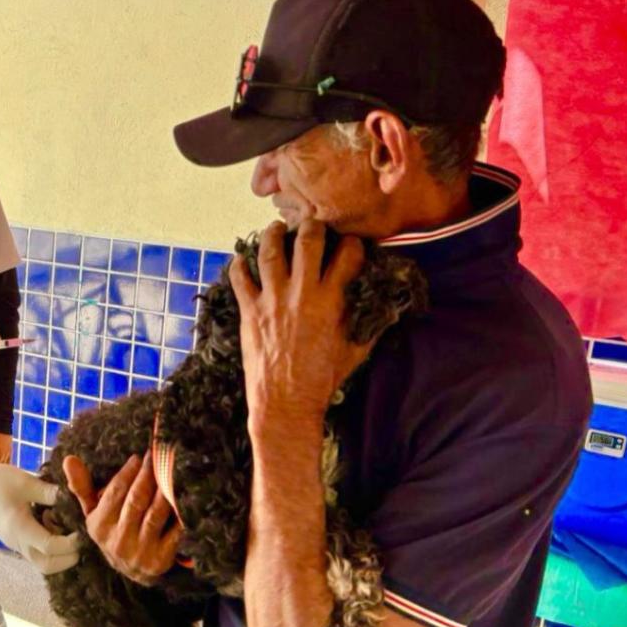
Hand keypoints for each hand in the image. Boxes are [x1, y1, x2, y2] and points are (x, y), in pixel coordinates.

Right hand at [0, 462, 79, 573]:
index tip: (82, 526)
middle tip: (80, 536)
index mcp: (20, 529)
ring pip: (44, 563)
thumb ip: (50, 492)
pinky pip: (39, 554)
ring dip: (61, 554)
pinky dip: (52, 548)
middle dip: (69, 557)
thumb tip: (75, 496)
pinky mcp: (18, 542)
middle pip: (48, 565)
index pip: (51, 547)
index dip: (71, 541)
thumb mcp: (25, 481)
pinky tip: (56, 526)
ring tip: (67, 530)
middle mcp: (19, 543)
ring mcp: (17, 545)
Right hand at [63, 454, 180, 584]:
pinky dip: (179, 514)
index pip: (115, 492)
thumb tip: (69, 459)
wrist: (131, 572)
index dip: (128, 472)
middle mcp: (118, 540)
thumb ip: (82, 487)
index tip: (138, 457)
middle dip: (148, 475)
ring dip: (164, 490)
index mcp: (99, 526)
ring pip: (155, 513)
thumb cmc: (112, 532)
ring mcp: (140, 551)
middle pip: (136, 499)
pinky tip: (184, 497)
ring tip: (171, 471)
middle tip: (158, 457)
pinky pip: (174, 532)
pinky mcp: (160, 560)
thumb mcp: (93, 514)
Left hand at [229, 220, 371, 437]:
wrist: (286, 403)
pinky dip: (238, 265)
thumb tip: (389, 305)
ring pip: (270, 252)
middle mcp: (302, 293)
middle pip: (308, 241)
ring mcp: (273, 300)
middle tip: (312, 223)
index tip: (350, 242)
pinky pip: (240, 279)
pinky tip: (239, 257)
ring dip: (272, 234)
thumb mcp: (356, 350)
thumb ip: (371, 323)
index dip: (352, 243)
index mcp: (332, 300)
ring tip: (275, 228)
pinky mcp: (250, 311)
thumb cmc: (323, 379)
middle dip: (312, 226)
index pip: (347, 255)